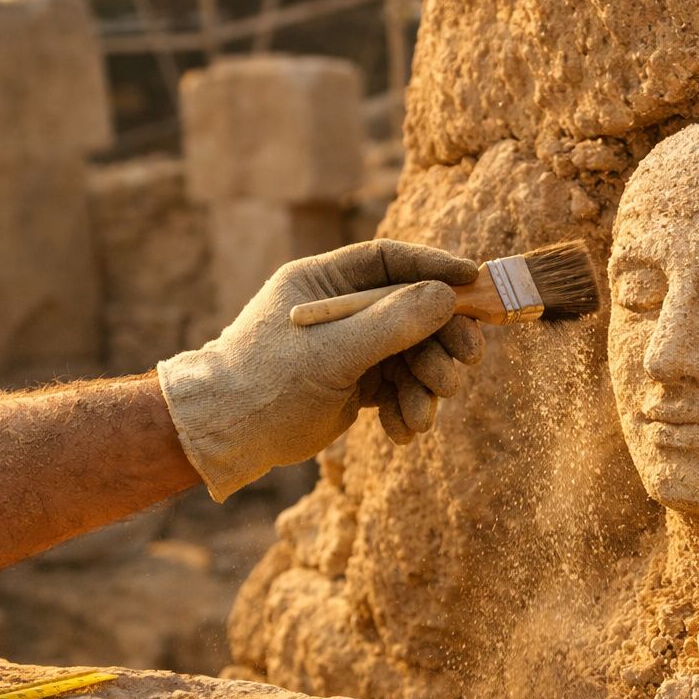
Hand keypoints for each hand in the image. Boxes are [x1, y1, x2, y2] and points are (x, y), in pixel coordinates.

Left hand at [157, 240, 480, 499]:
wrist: (225, 437)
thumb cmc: (266, 384)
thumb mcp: (333, 352)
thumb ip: (392, 323)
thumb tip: (446, 295)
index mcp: (323, 284)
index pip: (388, 261)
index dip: (434, 267)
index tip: (473, 280)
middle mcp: (340, 311)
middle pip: (411, 311)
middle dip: (440, 341)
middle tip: (466, 365)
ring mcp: (348, 349)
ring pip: (409, 356)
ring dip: (425, 386)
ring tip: (425, 416)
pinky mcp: (353, 385)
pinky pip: (396, 390)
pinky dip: (405, 410)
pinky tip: (404, 433)